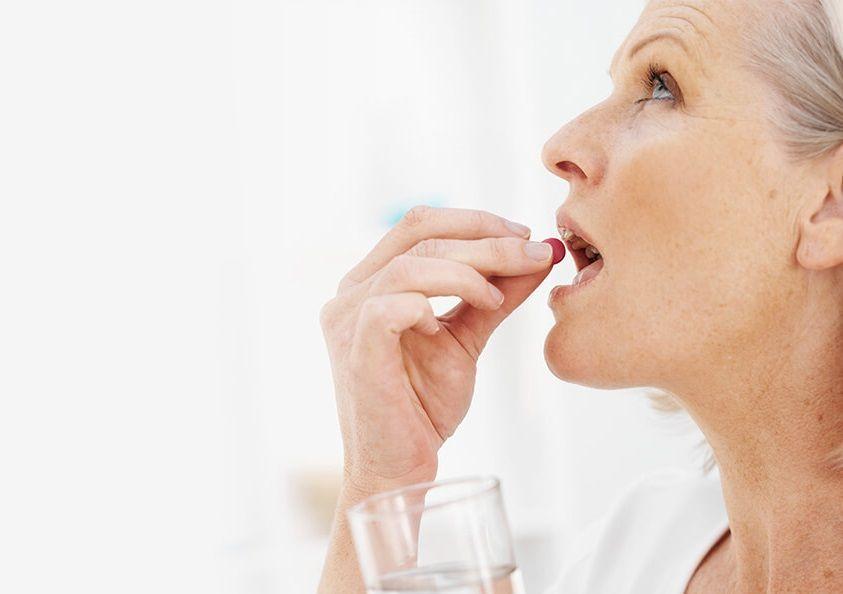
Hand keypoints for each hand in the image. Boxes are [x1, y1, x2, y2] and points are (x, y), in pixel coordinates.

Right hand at [319, 206, 553, 493]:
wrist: (400, 466)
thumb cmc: (423, 404)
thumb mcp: (466, 337)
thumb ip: (494, 296)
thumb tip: (538, 254)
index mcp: (372, 280)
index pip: (421, 224)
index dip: (475, 221)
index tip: (524, 237)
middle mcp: (352, 290)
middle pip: (420, 233)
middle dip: (485, 239)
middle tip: (532, 253)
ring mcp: (348, 318)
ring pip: (412, 264)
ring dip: (468, 271)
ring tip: (497, 298)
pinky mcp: (355, 348)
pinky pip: (393, 304)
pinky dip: (432, 304)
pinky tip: (448, 327)